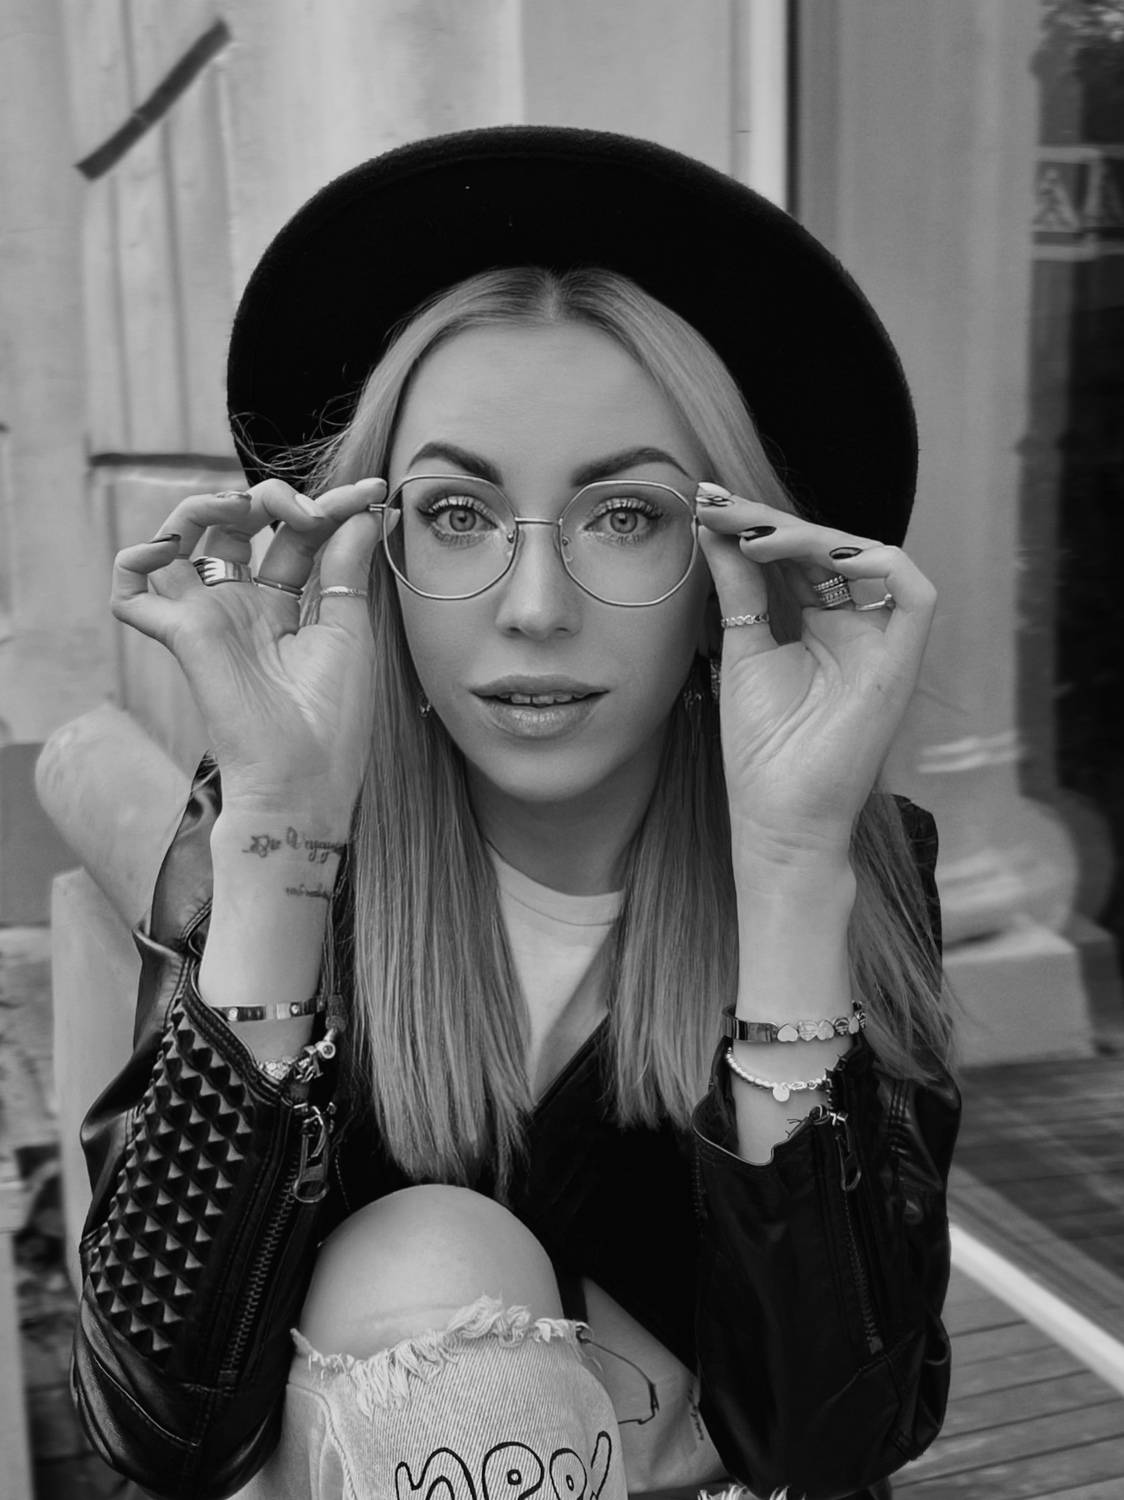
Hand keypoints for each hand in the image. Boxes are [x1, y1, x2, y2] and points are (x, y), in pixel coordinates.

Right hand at [110, 477, 395, 827]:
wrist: (302, 779)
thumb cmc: (332, 718)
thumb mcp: (349, 629)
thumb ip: (346, 567)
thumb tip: (362, 513)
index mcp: (286, 607)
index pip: (297, 537)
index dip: (330, 507)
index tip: (372, 493)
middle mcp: (244, 607)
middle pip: (241, 525)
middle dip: (274, 498)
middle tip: (310, 510)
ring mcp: (211, 617)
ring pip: (181, 537)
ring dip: (206, 505)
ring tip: (245, 506)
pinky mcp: (182, 635)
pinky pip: (130, 591)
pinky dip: (134, 558)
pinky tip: (167, 546)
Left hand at [695, 487, 935, 862]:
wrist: (777, 818)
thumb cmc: (761, 749)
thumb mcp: (743, 650)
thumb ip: (740, 588)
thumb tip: (716, 529)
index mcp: (822, 626)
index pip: (797, 558)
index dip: (759, 527)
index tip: (709, 506)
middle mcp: (858, 628)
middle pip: (827, 551)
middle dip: (773, 521)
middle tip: (720, 506)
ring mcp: (884, 644)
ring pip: (866, 559)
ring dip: (811, 536)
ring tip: (753, 535)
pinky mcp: (903, 664)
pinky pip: (916, 595)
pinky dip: (877, 562)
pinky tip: (819, 553)